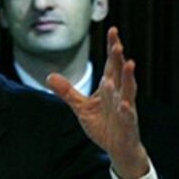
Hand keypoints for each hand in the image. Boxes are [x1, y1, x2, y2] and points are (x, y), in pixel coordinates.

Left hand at [46, 26, 149, 178]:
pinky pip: (128, 116)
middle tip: (118, 43)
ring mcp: (125, 109)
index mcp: (109, 88)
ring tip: (129, 64)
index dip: (112, 48)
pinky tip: (125, 104)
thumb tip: (49, 76)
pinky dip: (127, 110)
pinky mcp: (128, 124)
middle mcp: (119, 94)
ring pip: (128, 91)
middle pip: (119, 73)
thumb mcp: (81, 107)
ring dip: (128, 78)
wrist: (118, 148)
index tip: (112, 30)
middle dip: (119, 58)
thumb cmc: (103, 125)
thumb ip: (67, 92)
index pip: (111, 64)